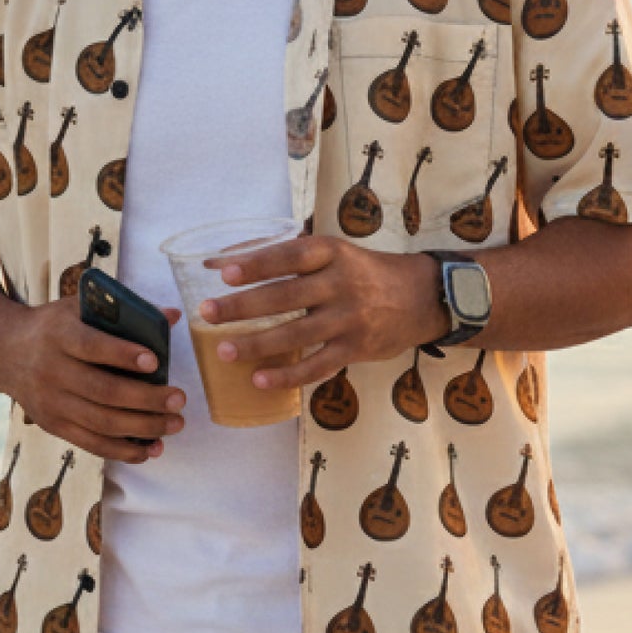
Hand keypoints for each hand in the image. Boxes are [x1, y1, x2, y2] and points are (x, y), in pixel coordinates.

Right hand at [3, 298, 187, 464]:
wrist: (5, 352)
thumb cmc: (55, 327)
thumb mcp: (79, 308)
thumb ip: (123, 311)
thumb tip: (172, 315)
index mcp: (59, 335)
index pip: (91, 346)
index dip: (122, 354)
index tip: (155, 361)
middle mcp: (52, 370)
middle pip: (103, 391)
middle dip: (146, 399)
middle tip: (179, 399)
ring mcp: (51, 402)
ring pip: (101, 422)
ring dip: (142, 427)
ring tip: (174, 424)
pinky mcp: (53, 425)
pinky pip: (91, 444)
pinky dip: (123, 451)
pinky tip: (150, 449)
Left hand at [195, 238, 447, 392]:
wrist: (423, 297)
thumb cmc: (365, 271)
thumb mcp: (335, 253)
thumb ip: (287, 255)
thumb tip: (223, 258)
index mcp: (334, 253)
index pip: (291, 255)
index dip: (258, 263)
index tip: (224, 272)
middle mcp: (342, 284)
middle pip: (287, 296)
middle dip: (243, 305)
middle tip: (208, 312)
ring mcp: (351, 319)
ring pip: (297, 334)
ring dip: (257, 344)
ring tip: (223, 349)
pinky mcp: (357, 349)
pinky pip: (317, 366)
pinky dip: (287, 375)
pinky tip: (259, 379)